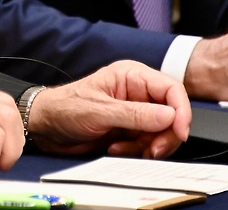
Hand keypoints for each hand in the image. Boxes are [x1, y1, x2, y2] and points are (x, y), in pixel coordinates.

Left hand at [25, 60, 189, 158]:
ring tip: (122, 147)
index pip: (171, 89)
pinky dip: (137, 151)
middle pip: (172, 114)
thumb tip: (169, 116)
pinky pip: (148, 144)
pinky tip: (117, 148)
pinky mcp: (130, 131)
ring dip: (147, 146)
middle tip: (152, 150)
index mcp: (132, 76)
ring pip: (162, 133)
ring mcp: (135, 114)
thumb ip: (135, 115)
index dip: (181, 111)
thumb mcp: (100, 111)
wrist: (46, 127)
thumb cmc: (65, 108)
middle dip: (165, 135)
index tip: (179, 132)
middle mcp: (138, 93)